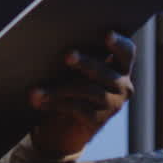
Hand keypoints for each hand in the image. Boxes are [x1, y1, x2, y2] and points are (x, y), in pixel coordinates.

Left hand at [29, 31, 135, 158]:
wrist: (62, 128)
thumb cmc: (66, 85)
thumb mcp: (73, 69)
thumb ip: (74, 55)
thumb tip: (55, 43)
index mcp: (119, 66)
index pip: (126, 52)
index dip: (118, 43)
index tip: (107, 34)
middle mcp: (122, 85)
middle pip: (103, 71)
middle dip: (85, 62)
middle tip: (68, 55)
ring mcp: (113, 104)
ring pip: (86, 90)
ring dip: (58, 88)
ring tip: (35, 89)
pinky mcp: (99, 121)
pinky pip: (77, 108)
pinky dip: (55, 102)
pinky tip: (39, 101)